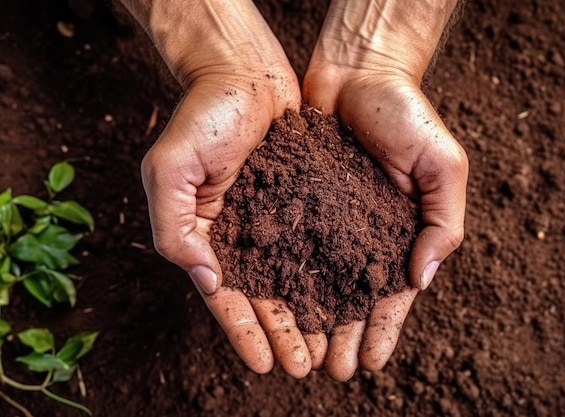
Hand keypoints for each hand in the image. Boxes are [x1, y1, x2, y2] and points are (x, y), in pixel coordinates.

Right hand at [123, 0, 315, 377]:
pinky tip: (348, 295)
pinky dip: (331, 272)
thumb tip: (203, 278)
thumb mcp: (170, 167)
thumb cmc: (205, 115)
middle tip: (306, 368)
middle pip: (264, 295)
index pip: (224, 295)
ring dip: (310, 313)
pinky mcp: (307, 199)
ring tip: (329, 347)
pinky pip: (320, 242)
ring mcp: (276, 218)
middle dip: (283, 333)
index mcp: (207, 233)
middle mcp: (243, 232)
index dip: (243, 332)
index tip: (265, 365)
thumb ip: (173, 225)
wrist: (246, 70)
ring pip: (296, 276)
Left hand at [301, 0, 466, 379]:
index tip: (371, 363)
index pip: (393, 293)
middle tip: (329, 370)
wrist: (359, 71)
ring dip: (309, 318)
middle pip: (350, 297)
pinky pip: (286, 243)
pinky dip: (280, 276)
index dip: (384, 329)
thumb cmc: (408, 114)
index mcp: (401, 231)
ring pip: (315, 280)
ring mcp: (327, 219)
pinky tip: (271, 303)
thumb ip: (441, 222)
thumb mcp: (443, 166)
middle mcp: (361, 233)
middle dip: (342, 335)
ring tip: (299, 352)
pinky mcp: (296, 200)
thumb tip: (421, 281)